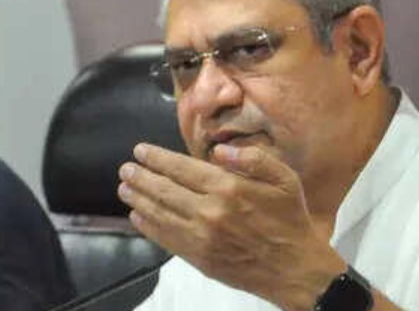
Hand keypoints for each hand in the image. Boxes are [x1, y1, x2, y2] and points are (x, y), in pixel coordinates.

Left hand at [117, 143, 345, 309]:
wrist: (294, 268)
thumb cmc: (290, 219)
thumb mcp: (285, 178)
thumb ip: (253, 159)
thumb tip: (218, 151)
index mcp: (229, 188)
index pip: (182, 168)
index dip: (157, 158)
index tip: (140, 151)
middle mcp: (210, 211)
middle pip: (165, 190)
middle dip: (141, 177)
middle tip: (125, 169)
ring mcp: (202, 237)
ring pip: (160, 214)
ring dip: (139, 199)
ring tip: (124, 189)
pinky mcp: (199, 258)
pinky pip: (167, 239)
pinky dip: (148, 226)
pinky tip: (138, 217)